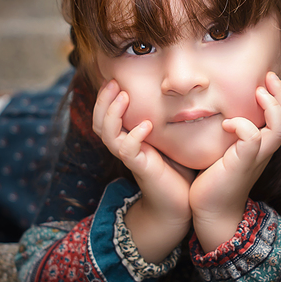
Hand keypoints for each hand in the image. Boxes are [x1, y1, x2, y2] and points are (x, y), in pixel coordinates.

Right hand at [93, 80, 193, 259]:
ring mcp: (130, 157)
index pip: (106, 114)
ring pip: (107, 134)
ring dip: (113, 113)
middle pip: (98, 122)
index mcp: (128, 138)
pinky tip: (146, 125)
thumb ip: (169, 119)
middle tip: (113, 82)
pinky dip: (134, 136)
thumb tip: (181, 93)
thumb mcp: (172, 138)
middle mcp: (124, 146)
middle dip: (103, 100)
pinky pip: (127, 150)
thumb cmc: (178, 170)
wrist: (180, 203)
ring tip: (125, 96)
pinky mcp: (140, 168)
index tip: (115, 78)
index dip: (106, 97)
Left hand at [189, 72, 280, 252]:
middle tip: (269, 77)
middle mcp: (265, 151)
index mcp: (263, 146)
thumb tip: (219, 108)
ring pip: (280, 128)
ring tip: (258, 92)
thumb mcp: (226, 149)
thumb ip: (230, 132)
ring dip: (272, 106)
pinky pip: (252, 139)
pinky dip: (242, 125)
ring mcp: (256, 157)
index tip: (267, 79)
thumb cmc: (215, 180)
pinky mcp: (242, 163)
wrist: (211, 211)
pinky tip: (226, 124)